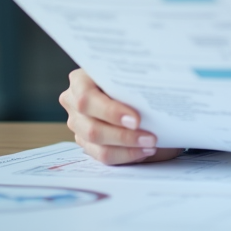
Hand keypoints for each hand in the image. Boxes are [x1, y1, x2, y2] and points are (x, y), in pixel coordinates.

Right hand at [59, 68, 182, 164]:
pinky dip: (126, 155)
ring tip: (150, 145)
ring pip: (97, 145)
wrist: (128, 86)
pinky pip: (103, 156)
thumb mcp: (130, 75)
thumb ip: (134, 85)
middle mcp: (73, 103)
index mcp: (80, 81)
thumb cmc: (129, 78)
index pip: (87, 99)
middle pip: (92, 128)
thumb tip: (157, 99)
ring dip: (127, 148)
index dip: (111, 111)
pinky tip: (143, 151)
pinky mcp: (86, 142)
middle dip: (123, 136)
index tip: (136, 119)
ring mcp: (78, 125)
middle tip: (150, 138)